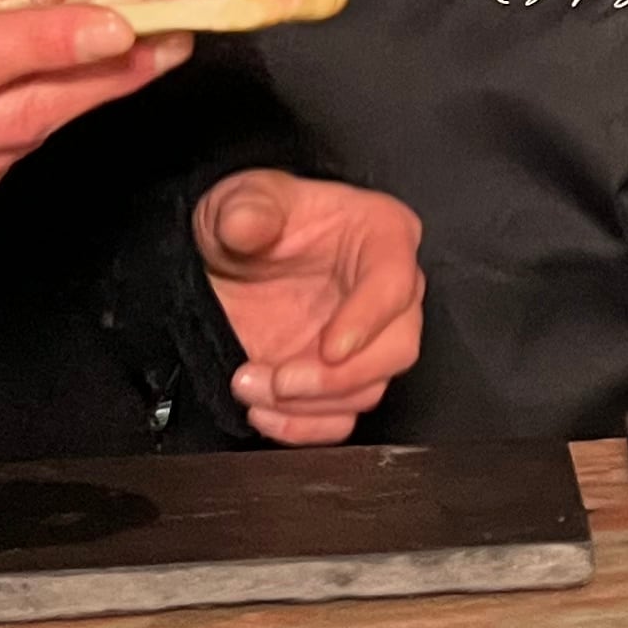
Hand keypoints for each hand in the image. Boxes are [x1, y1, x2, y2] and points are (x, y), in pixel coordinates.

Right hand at [0, 0, 189, 306]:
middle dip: (111, 66)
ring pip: (26, 135)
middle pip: (25, 107)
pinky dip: (35, 123)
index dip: (51, 39)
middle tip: (180, 27)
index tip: (121, 20)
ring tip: (151, 44)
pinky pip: (5, 163)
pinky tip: (64, 90)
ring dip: (89, 90)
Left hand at [195, 172, 426, 444]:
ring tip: (250, 386)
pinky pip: (342, 419)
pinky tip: (265, 414)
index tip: (329, 347)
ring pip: (368, 389)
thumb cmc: (254, 216)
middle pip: (397, 348)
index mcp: (382, 235)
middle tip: (281, 380)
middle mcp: (388, 294)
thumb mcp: (244, 199)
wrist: (229, 258)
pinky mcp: (340, 379)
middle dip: (338, 377)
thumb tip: (245, 226)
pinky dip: (305, 428)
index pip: (395, 283)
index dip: (367, 320)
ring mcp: (366, 342)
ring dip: (309, 405)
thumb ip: (247, 209)